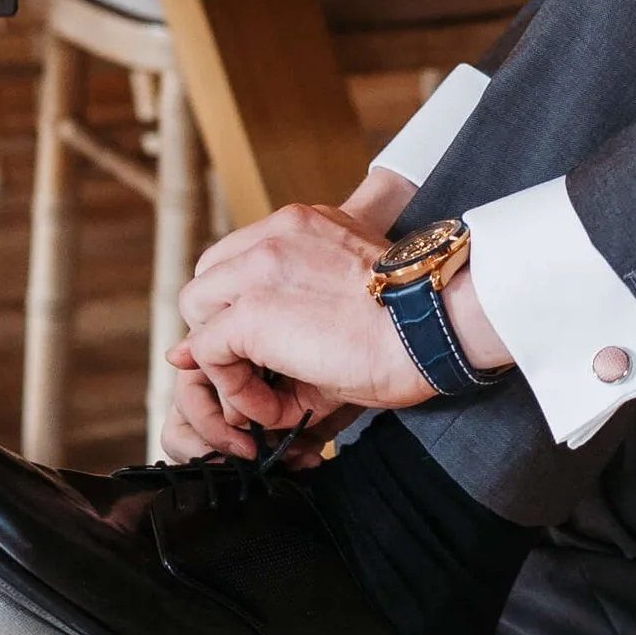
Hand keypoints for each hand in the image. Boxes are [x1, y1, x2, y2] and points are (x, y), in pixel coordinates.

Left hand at [159, 166, 422, 458]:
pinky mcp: (250, 312)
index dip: (240, 308)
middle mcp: (275, 235)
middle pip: (207, 283)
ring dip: (227, 361)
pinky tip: (274, 408)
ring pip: (198, 315)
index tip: (271, 347)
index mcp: (304, 226)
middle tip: (266, 373)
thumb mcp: (350, 301)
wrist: (437, 325)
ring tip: (272, 396)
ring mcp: (258, 269)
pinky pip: (208, 353)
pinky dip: (234, 389)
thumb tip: (226, 340)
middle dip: (224, 332)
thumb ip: (291, 310)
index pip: (237, 261)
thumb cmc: (415, 322)